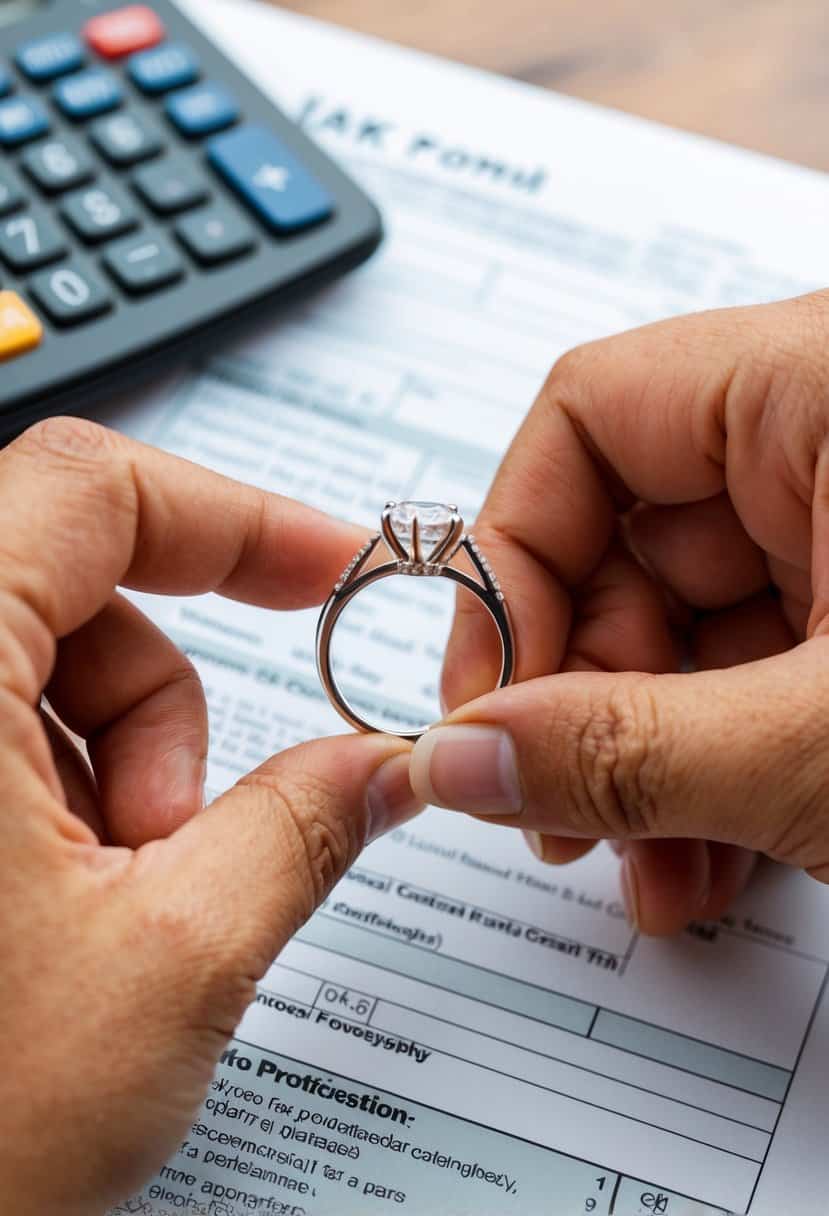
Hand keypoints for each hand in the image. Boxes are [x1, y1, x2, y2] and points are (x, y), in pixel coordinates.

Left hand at [0, 418, 420, 1214]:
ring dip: (106, 765)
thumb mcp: (168, 966)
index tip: (323, 567)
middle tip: (179, 839)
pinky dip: (46, 788)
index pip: (91, 487)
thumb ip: (302, 828)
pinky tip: (44, 903)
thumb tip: (384, 764)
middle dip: (161, 705)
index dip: (233, 517)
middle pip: (71, 585)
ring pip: (32, 662)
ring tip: (102, 901)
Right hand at [410, 291, 828, 935]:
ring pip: (687, 628)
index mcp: (825, 383)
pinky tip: (710, 861)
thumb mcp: (828, 744)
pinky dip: (721, 769)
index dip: (512, 563)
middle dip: (581, 699)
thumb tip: (455, 761)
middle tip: (558, 811)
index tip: (490, 700)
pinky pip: (757, 670)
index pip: (590, 416)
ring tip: (650, 868)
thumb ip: (628, 750)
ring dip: (647, 763)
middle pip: (624, 542)